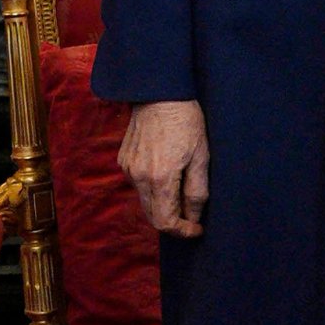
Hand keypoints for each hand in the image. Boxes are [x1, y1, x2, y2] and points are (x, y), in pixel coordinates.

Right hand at [119, 100, 208, 237]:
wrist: (160, 93)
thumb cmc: (186, 121)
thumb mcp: (201, 157)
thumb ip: (197, 192)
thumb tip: (194, 218)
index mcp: (160, 178)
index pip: (165, 222)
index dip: (182, 231)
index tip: (197, 229)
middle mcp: (139, 177)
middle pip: (152, 216)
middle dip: (173, 222)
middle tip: (192, 217)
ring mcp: (128, 168)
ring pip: (145, 201)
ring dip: (162, 205)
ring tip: (182, 192)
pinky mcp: (124, 160)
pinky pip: (138, 185)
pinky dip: (152, 189)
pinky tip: (167, 174)